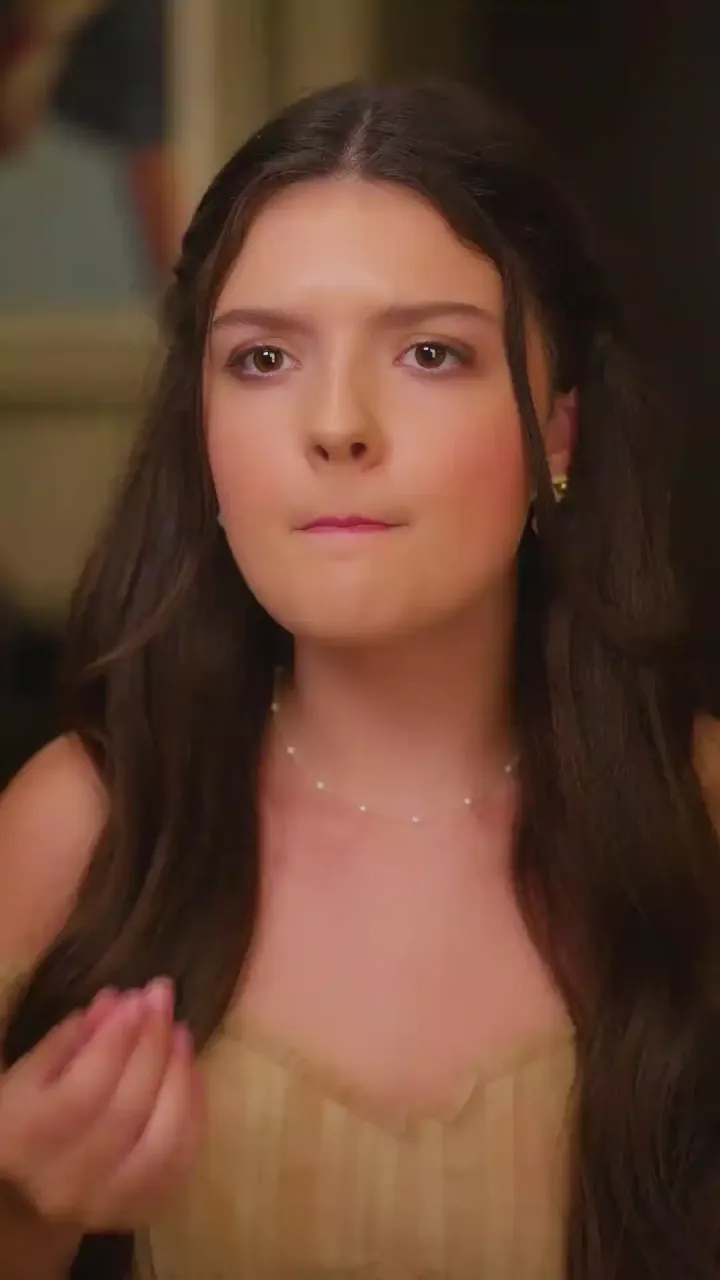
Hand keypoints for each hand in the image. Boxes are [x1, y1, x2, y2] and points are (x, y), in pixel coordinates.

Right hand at [0, 980, 204, 1230]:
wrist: (30, 1196)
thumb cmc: (28, 1118)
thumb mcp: (31, 1075)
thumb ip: (70, 1039)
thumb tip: (117, 1003)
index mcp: (23, 1142)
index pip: (82, 1091)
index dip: (117, 1041)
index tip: (138, 998)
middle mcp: (63, 1184)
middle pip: (126, 1111)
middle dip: (152, 1045)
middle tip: (164, 1000)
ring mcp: (105, 1204)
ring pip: (162, 1139)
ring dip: (179, 1077)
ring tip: (181, 1032)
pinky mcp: (139, 1211)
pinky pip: (182, 1159)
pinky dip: (194, 1111)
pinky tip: (191, 1071)